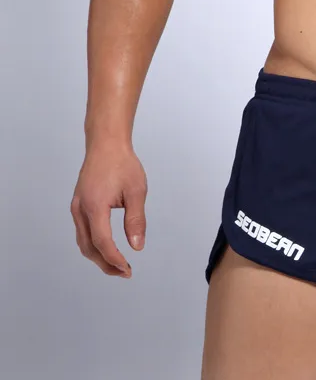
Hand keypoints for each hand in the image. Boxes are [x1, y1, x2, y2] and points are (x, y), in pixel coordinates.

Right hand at [70, 140, 147, 276]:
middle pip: (89, 247)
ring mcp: (76, 207)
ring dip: (98, 256)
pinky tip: (106, 247)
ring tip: (117, 264)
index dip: (114, 259)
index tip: (128, 269)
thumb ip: (136, 220)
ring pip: (83, 242)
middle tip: (124, 272)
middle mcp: (80, 209)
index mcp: (94, 206)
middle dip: (105, 263)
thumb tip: (137, 246)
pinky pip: (82, 232)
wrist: (106, 144)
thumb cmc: (123, 164)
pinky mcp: (78, 205)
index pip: (102, 242)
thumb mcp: (136, 191)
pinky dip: (93, 244)